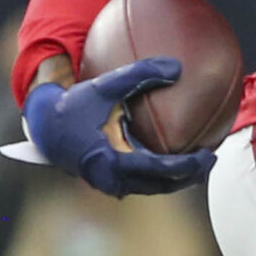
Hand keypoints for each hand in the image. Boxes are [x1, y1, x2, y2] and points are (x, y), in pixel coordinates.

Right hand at [22, 57, 216, 196]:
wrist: (45, 128)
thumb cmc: (73, 107)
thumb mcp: (104, 86)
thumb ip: (139, 75)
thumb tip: (177, 67)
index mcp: (109, 162)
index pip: (157, 170)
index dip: (186, 166)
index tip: (207, 155)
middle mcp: (112, 179)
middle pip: (161, 186)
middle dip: (189, 176)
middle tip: (211, 159)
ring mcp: (111, 184)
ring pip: (153, 188)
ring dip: (178, 179)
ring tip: (200, 162)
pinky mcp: (111, 181)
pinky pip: (144, 183)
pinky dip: (163, 175)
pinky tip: (178, 159)